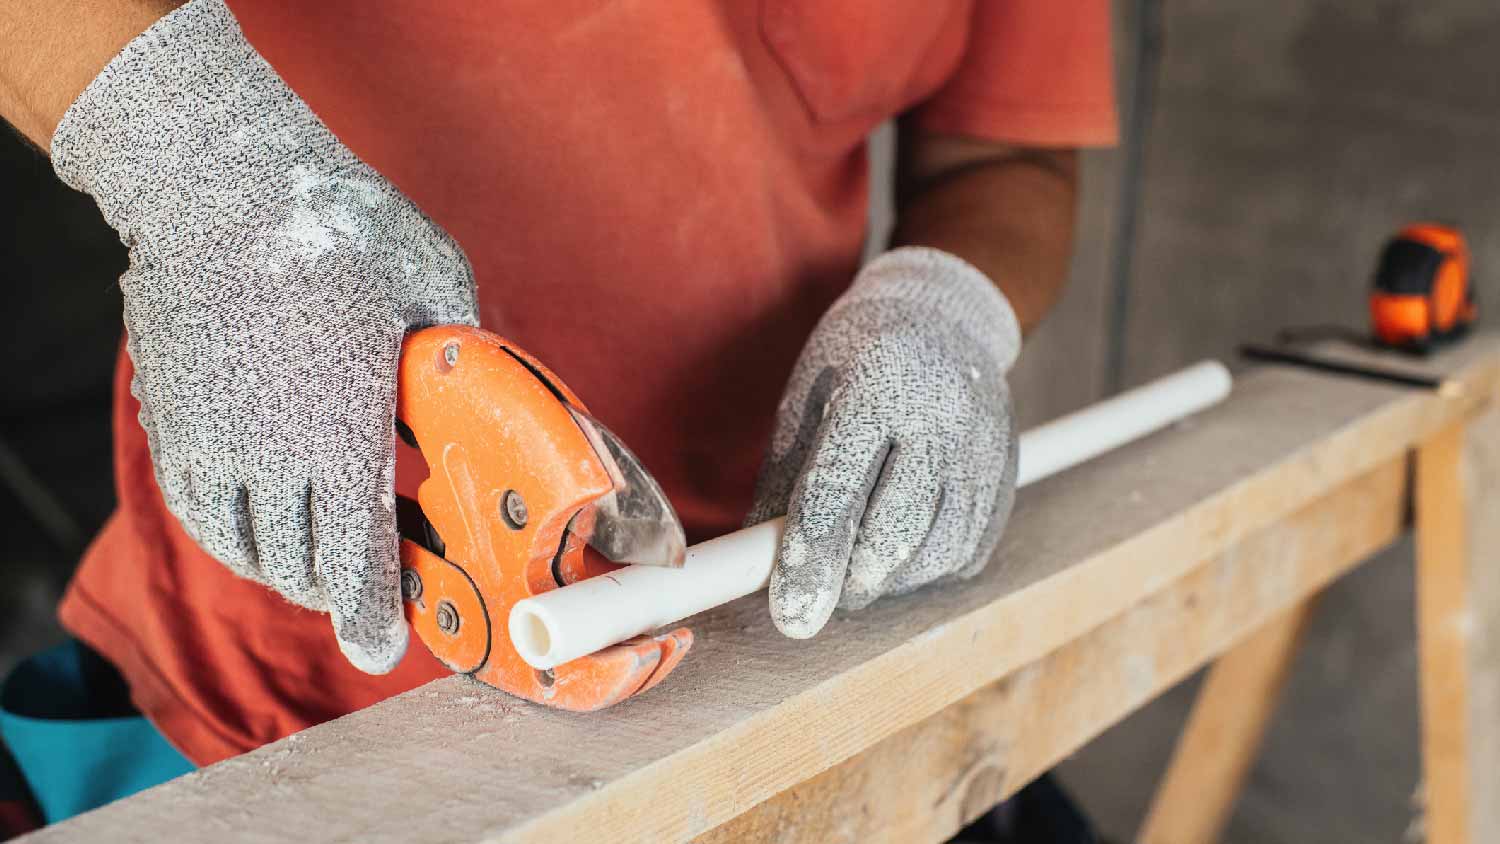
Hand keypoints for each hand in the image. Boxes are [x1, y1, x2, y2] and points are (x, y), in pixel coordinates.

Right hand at [51, 0, 476, 672]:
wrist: (219, 183)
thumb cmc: (340, 229)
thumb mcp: (435, 287)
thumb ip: (455, 357)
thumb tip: (477, 393)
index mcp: (345, 430)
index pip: (357, 556)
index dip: (371, 615)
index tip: (382, 650)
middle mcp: (272, 454)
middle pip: (304, 566)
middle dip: (343, 594)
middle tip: (375, 588)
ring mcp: (212, 442)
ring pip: (248, 549)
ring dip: (291, 568)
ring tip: (326, 558)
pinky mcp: (173, 423)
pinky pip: (200, 512)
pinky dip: (236, 535)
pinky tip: (266, 519)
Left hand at [747, 247, 1020, 638]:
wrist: (943, 314)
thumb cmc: (858, 358)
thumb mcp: (807, 396)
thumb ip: (785, 476)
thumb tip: (758, 559)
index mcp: (875, 385)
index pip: (837, 489)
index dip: (811, 557)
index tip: (791, 613)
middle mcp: (939, 413)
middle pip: (898, 527)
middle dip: (856, 579)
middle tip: (829, 593)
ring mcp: (983, 442)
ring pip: (942, 547)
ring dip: (897, 580)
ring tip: (866, 573)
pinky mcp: (1008, 466)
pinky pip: (974, 545)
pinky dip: (935, 568)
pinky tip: (908, 556)